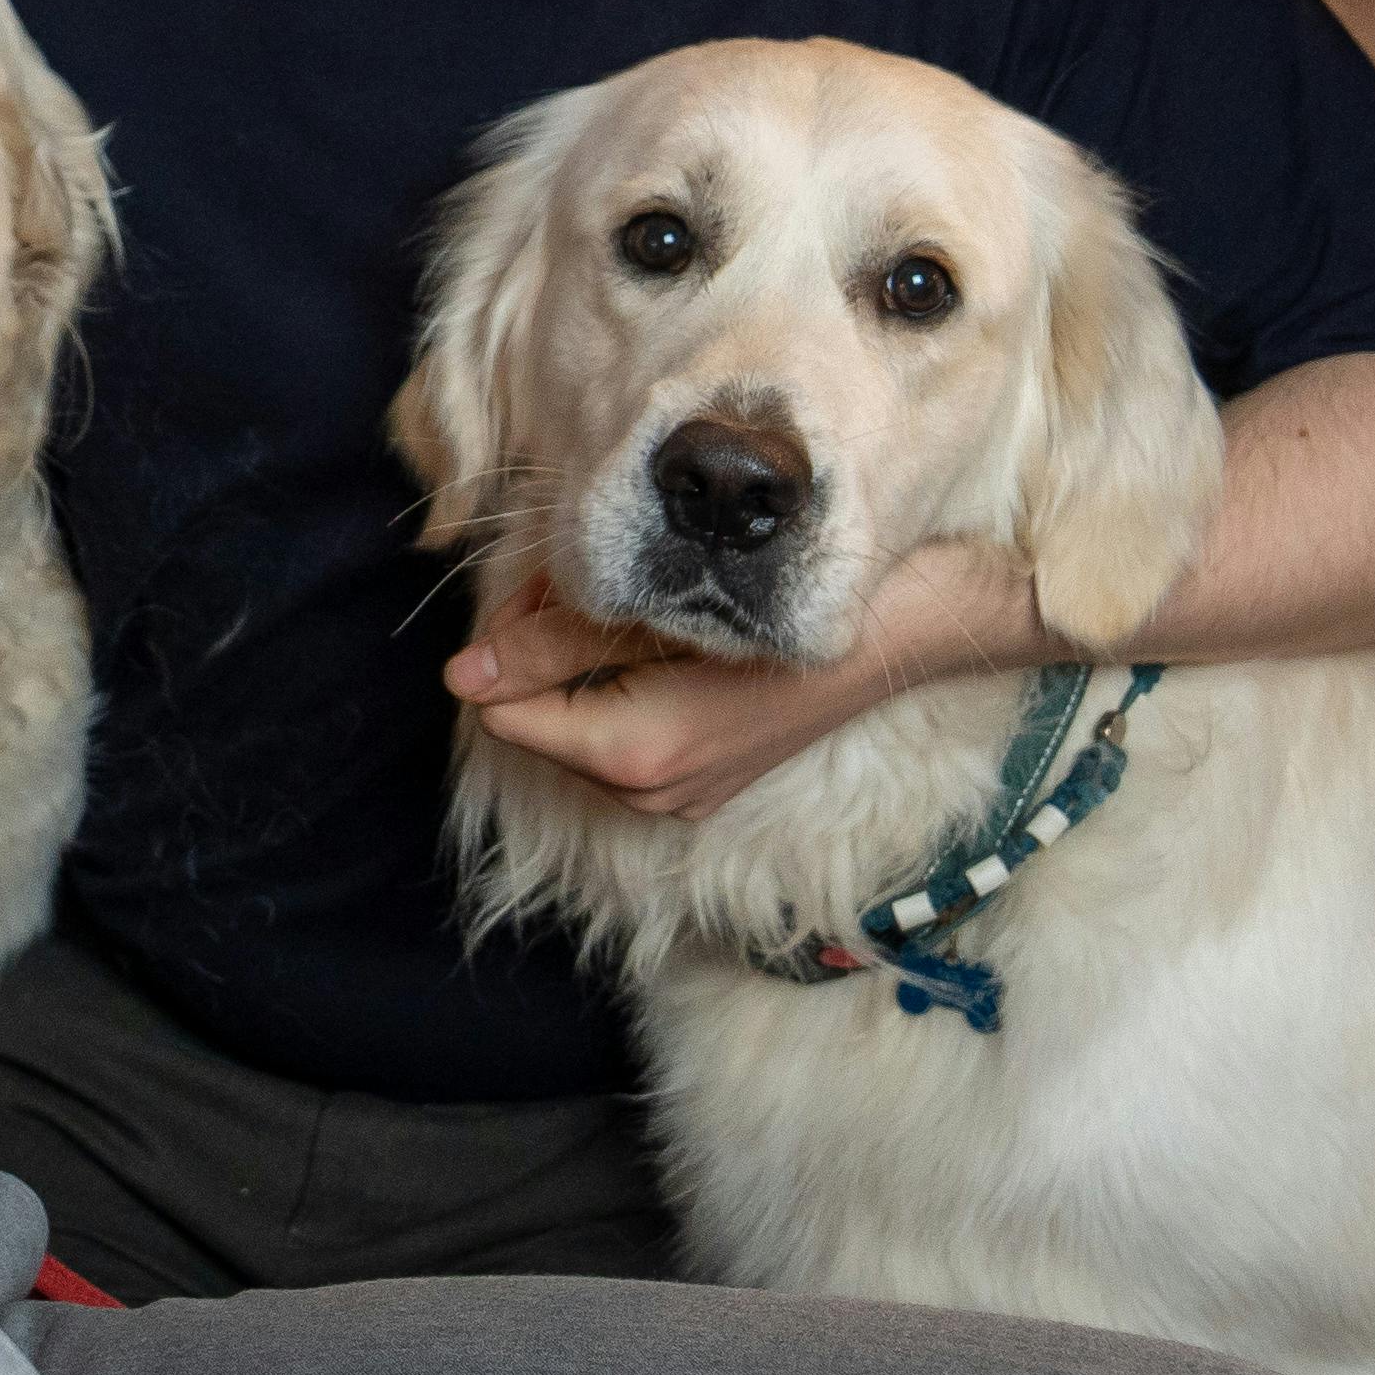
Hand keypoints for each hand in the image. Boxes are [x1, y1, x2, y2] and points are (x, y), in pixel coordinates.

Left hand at [446, 540, 1046, 819]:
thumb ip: (556, 643)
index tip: (550, 584)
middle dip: (543, 654)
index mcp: (636, 758)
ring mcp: (686, 792)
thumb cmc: (793, 605)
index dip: (507, 645)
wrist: (911, 628)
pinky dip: (623, 684)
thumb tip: (463, 673)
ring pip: (581, 724)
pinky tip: (662, 637)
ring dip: (583, 665)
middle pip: (539, 721)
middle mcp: (654, 794)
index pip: (504, 713)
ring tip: (635, 604)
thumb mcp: (664, 615)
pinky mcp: (710, 775)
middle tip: (593, 581)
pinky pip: (628, 732)